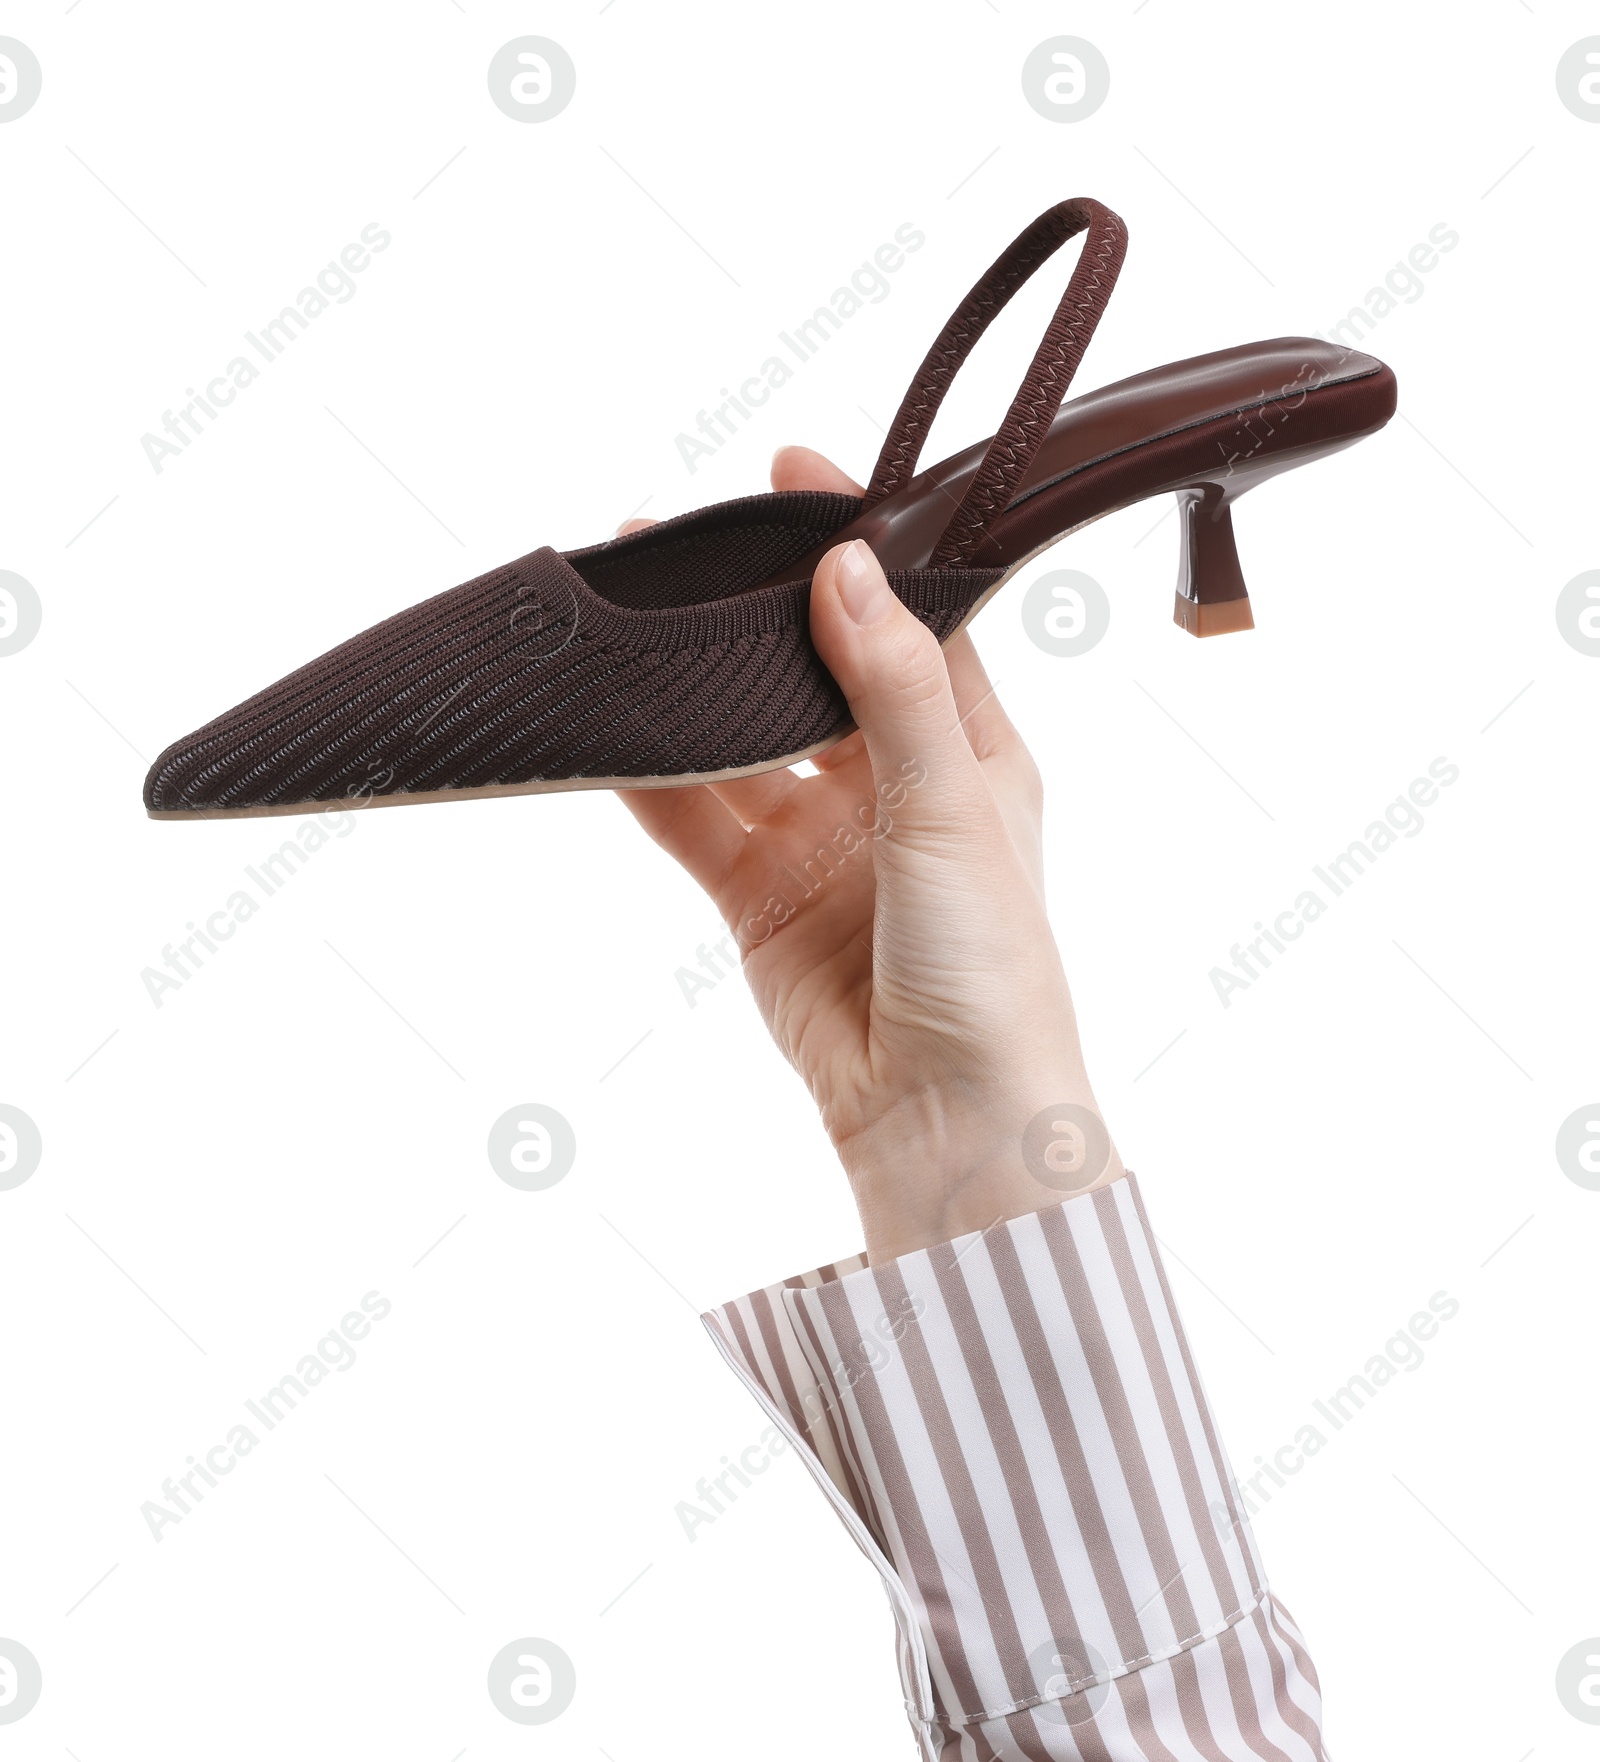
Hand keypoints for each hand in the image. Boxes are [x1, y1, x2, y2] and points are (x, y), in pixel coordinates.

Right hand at [619, 446, 1122, 1262]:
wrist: (942, 1119)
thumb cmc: (989, 971)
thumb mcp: (951, 810)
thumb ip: (893, 691)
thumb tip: (847, 571)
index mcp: (969, 750)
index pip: (910, 619)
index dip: (858, 548)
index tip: (795, 477)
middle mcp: (892, 786)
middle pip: (810, 670)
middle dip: (750, 611)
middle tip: (679, 541)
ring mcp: (820, 840)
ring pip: (740, 741)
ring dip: (692, 688)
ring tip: (629, 617)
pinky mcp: (759, 897)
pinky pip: (693, 818)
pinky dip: (650, 777)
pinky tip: (608, 727)